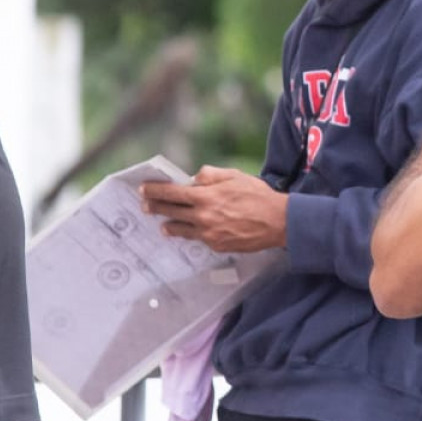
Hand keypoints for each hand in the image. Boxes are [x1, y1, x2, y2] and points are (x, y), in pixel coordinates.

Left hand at [141, 166, 288, 253]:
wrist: (278, 222)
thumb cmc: (257, 196)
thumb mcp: (234, 176)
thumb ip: (210, 175)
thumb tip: (193, 178)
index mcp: (206, 196)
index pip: (172, 193)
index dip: (155, 191)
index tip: (143, 189)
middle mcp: (203, 216)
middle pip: (171, 211)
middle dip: (155, 207)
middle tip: (145, 205)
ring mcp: (208, 233)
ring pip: (180, 229)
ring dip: (168, 225)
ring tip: (162, 224)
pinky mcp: (216, 245)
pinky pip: (198, 238)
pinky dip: (190, 233)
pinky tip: (186, 231)